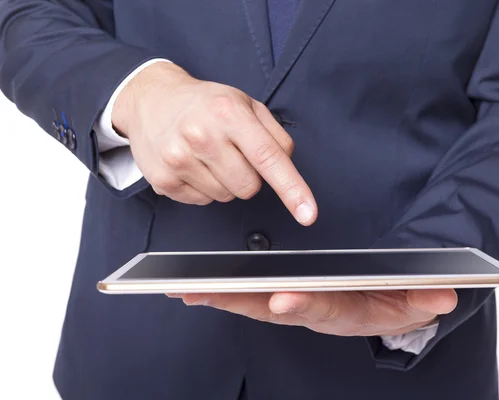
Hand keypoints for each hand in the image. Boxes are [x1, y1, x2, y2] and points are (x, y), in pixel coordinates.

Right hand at [112, 62, 316, 224]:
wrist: (151, 99)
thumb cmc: (204, 103)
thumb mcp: (246, 103)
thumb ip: (274, 134)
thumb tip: (287, 165)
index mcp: (228, 112)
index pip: (269, 158)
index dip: (292, 189)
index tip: (308, 213)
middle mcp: (201, 135)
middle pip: (250, 187)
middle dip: (249, 176)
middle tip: (232, 152)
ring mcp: (179, 159)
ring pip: (227, 197)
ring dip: (225, 182)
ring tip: (209, 155)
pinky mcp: (163, 180)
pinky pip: (204, 202)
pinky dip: (204, 187)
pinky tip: (193, 164)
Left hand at [171, 289, 457, 336]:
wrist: (386, 307)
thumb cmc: (396, 301)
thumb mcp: (417, 302)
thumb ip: (426, 299)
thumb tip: (443, 296)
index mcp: (345, 310)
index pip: (324, 307)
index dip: (305, 304)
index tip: (282, 299)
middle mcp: (315, 310)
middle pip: (274, 307)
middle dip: (239, 301)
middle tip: (203, 293)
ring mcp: (298, 306)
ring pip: (256, 304)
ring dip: (222, 298)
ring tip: (187, 290)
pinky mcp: (285, 298)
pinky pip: (251, 298)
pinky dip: (224, 294)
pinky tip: (197, 291)